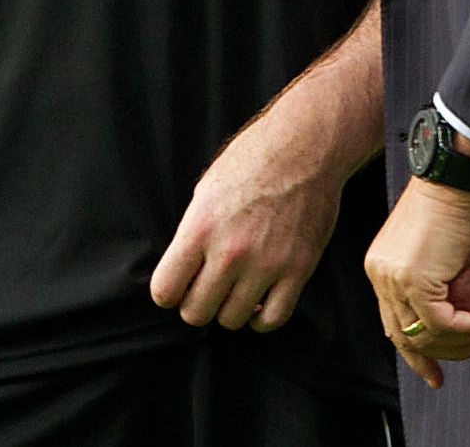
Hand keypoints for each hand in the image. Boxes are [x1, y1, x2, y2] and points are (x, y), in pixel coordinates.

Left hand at [149, 99, 345, 332]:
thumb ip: (193, 233)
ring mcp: (266, 264)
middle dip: (195, 305)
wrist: (304, 148)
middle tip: (204, 290)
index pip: (165, 290)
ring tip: (232, 292)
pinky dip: (261, 319)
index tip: (176, 286)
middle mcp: (230, 252)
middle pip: (196, 313)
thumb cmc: (252, 161)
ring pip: (232, 320)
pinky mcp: (298, 270)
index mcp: (200, 228)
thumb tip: (185, 269)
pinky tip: (258, 304)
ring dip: (228, 310)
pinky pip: (273, 319)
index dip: (168, 292)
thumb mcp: (206, 190)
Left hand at [364, 180, 469, 386]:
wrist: (457, 178)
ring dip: (464, 341)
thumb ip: (455, 297)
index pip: (394, 325)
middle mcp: (381, 275)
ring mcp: (393, 278)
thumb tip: (469, 324)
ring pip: (425, 335)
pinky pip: (442, 323)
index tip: (437, 373)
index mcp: (383, 269)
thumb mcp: (453, 262)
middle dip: (447, 353)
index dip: (418, 355)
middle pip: (406, 337)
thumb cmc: (456, 208)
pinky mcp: (413, 278)